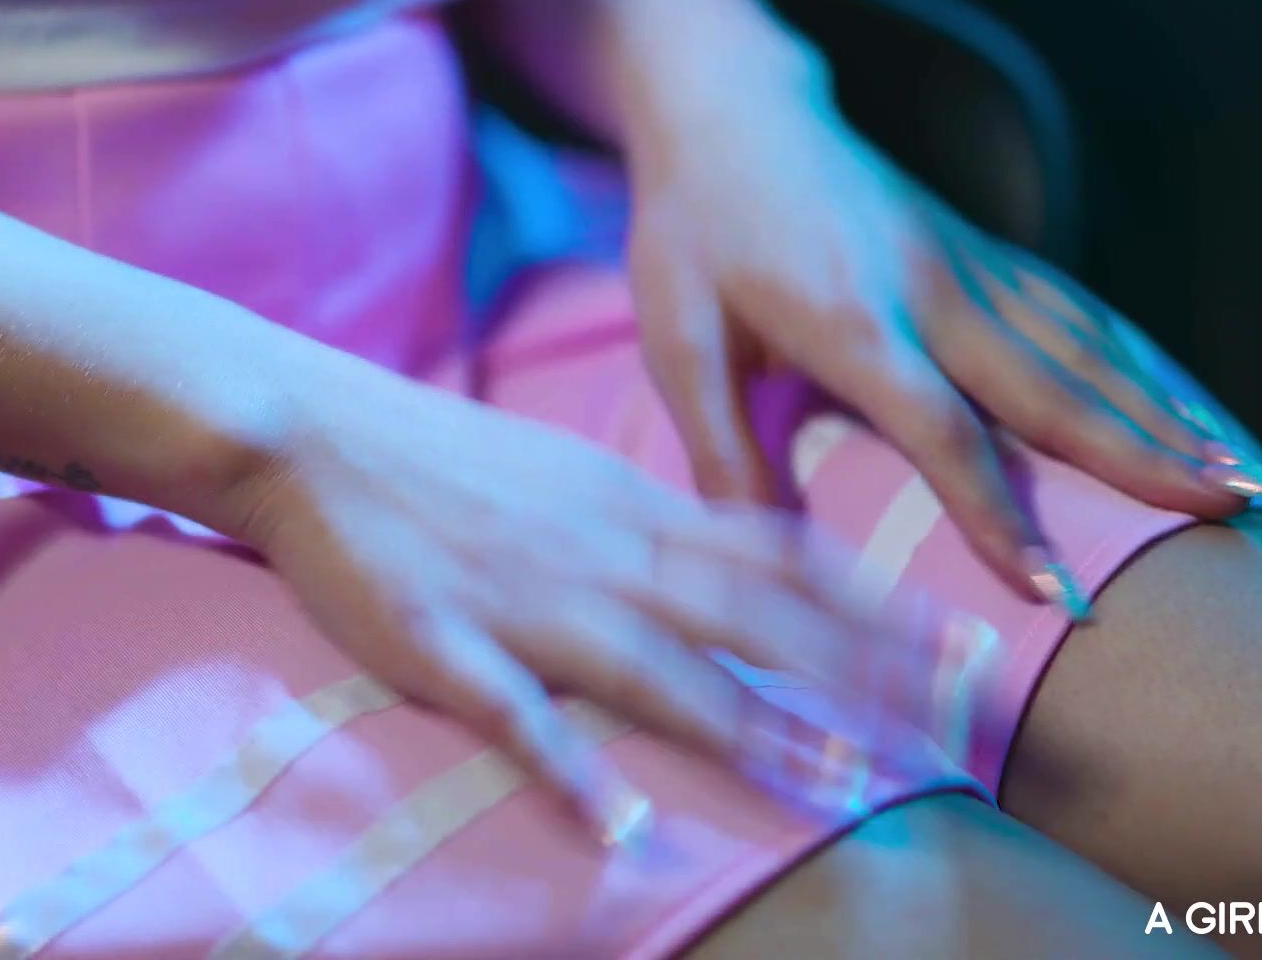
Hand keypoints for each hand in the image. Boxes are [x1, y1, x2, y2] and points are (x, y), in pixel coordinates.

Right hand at [226, 349, 933, 844]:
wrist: (309, 430)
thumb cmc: (439, 459)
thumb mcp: (568, 475)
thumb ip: (651, 524)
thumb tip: (733, 562)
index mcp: (631, 507)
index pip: (777, 557)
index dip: (870, 608)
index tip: (953, 646)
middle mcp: (603, 551)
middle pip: (749, 619)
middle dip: (852, 679)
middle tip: (944, 729)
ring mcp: (527, 600)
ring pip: (660, 670)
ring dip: (753, 730)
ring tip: (834, 787)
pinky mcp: (445, 645)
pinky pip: (518, 717)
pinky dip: (572, 773)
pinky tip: (621, 829)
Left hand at [624, 71, 1261, 612]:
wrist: (732, 110)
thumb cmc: (695, 230)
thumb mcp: (678, 338)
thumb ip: (719, 446)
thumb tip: (754, 555)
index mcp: (852, 319)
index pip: (943, 430)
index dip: (1001, 514)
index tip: (1059, 592)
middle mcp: (932, 290)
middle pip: (1053, 386)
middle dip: (1144, 460)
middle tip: (1229, 521)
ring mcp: (967, 265)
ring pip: (1085, 347)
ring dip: (1166, 414)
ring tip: (1241, 482)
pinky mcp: (982, 252)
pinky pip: (1075, 312)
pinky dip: (1139, 363)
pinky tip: (1186, 406)